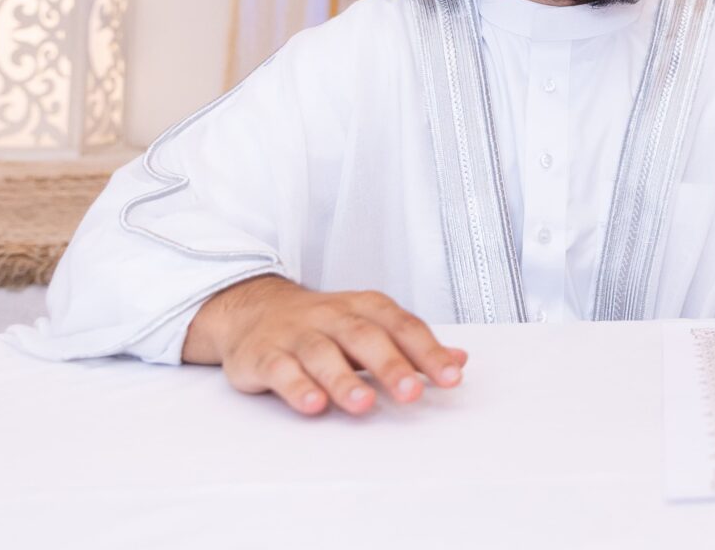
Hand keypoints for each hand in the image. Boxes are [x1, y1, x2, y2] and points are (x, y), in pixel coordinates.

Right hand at [184, 275, 467, 415]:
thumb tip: (460, 359)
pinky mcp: (264, 355)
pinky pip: (282, 370)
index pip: (403, 327)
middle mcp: (333, 316)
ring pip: (322, 354)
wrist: (254, 310)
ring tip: (364, 405)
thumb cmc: (325, 325)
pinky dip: (297, 387)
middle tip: (412, 393)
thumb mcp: (371, 326)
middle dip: (390, 365)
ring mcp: (298, 334)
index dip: (428, 352)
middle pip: (365, 337)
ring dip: (343, 380)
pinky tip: (313, 405)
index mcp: (366, 308)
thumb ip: (413, 345)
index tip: (451, 377)